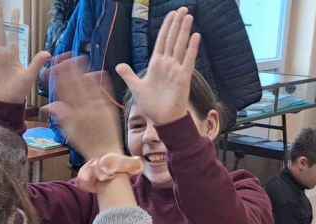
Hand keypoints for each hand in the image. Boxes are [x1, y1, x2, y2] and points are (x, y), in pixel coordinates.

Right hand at [0, 4, 49, 103]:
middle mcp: (3, 55)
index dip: (14, 23)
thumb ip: (37, 63)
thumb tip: (48, 52)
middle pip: (0, 33)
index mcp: (14, 56)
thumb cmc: (19, 91)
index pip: (14, 35)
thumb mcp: (29, 76)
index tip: (15, 11)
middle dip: (0, 20)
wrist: (7, 103)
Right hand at [44, 58, 123, 159]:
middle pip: (75, 84)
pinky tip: (97, 71)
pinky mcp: (109, 109)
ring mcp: (98, 108)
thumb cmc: (86, 145)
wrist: (105, 155)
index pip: (64, 91)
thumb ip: (61, 116)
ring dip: (83, 70)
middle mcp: (85, 109)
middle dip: (69, 69)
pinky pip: (104, 92)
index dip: (58, 77)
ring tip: (79, 58)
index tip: (54, 66)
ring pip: (89, 85)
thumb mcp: (69, 132)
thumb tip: (48, 106)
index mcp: (73, 114)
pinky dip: (100, 81)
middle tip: (64, 56)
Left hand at [115, 7, 200, 125]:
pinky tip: (195, 36)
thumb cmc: (152, 106)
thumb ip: (129, 75)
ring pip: (180, 46)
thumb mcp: (136, 88)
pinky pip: (188, 60)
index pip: (162, 41)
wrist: (163, 120)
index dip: (166, 27)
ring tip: (188, 16)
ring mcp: (176, 70)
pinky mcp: (183, 78)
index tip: (172, 14)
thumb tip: (119, 65)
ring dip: (184, 31)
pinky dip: (192, 49)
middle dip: (177, 23)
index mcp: (156, 64)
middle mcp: (167, 64)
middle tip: (183, 8)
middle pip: (172, 39)